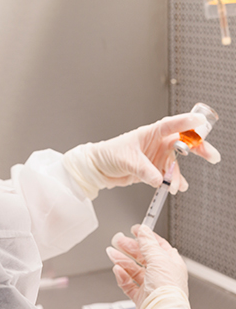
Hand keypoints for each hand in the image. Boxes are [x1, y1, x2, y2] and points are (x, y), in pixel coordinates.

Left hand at [63, 113, 220, 198]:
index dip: (186, 122)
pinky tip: (174, 187)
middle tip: (211, 155)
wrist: (98, 169)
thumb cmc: (108, 154)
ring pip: (175, 164)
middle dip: (197, 148)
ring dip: (178, 175)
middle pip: (182, 144)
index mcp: (149, 134)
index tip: (200, 121)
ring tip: (176, 185)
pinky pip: (168, 176)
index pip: (171, 125)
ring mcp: (155, 157)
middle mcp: (155, 144)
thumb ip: (144, 170)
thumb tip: (159, 179)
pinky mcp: (152, 170)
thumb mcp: (126, 160)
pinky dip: (172, 182)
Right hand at [106, 225, 187, 308]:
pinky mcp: (141, 297)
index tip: (135, 230)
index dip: (146, 236)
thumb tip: (144, 230)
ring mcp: (151, 286)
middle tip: (119, 240)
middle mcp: (162, 275)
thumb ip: (148, 243)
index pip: (158, 245)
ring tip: (112, 253)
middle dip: (130, 248)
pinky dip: (122, 276)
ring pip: (134, 269)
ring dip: (122, 260)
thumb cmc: (167, 289)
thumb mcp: (158, 259)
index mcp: (171, 264)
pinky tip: (118, 270)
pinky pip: (129, 283)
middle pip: (143, 256)